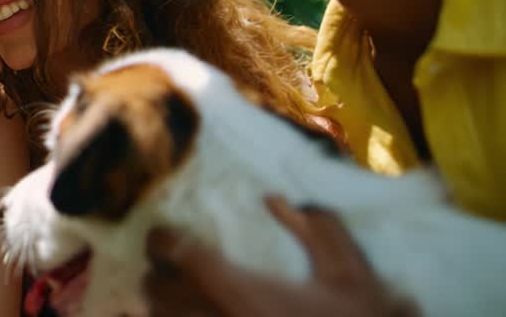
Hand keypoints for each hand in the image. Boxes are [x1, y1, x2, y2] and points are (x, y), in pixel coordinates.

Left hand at [142, 196, 417, 316]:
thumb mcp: (350, 275)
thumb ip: (320, 230)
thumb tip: (276, 200)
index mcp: (240, 292)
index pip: (176, 254)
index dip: (163, 240)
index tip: (168, 233)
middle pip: (155, 291)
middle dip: (159, 274)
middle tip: (173, 265)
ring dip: (162, 306)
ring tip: (180, 297)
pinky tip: (194, 316)